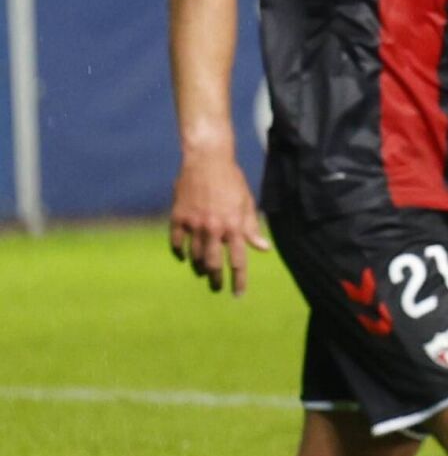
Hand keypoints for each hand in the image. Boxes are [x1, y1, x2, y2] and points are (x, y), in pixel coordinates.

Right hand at [168, 148, 269, 295]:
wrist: (206, 160)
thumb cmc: (232, 181)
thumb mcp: (246, 203)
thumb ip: (252, 228)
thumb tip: (263, 249)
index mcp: (234, 226)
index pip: (238, 262)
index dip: (238, 280)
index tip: (237, 295)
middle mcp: (213, 228)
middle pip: (213, 264)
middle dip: (216, 280)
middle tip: (217, 288)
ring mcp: (193, 224)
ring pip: (194, 256)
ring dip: (199, 267)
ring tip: (203, 272)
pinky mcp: (178, 217)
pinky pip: (176, 243)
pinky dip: (180, 253)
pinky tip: (184, 257)